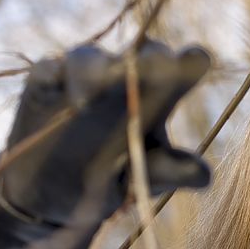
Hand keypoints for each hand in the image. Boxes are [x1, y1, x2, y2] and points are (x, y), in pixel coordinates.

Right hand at [0, 39, 210, 226]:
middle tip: (159, 67)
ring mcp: (83, 76)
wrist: (57, 194)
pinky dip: (52, 75)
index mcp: (158, 98)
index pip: (179, 71)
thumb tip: (204, 176)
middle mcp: (124, 77)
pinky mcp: (44, 84)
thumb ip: (171, 171)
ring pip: (89, 58)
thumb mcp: (144, 180)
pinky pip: (47, 71)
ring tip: (91, 100)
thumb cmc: (114, 179)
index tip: (197, 58)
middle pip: (139, 55)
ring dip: (92, 72)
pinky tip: (55, 83)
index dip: (188, 63)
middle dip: (149, 60)